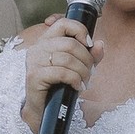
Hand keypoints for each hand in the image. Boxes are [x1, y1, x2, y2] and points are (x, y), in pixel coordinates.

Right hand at [22, 16, 101, 133]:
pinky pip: (62, 72)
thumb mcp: (78, 68)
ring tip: (84, 81)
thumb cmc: (59, 86)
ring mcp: (34, 61)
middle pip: (70, 44)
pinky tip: (77, 87)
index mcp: (46, 41)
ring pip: (68, 58)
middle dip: (86, 59)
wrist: (43, 110)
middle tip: (90, 72)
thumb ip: (90, 56)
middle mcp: (37, 48)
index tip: (89, 44)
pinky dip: (75, 80)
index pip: (63, 23)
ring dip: (82, 72)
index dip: (80, 31)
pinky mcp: (34, 75)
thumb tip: (100, 44)